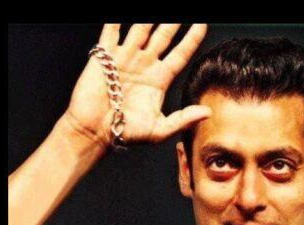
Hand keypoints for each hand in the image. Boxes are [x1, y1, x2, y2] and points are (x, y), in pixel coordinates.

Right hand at [65, 23, 210, 146]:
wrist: (94, 131)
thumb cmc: (125, 132)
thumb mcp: (159, 130)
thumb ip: (183, 119)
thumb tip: (208, 113)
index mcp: (158, 79)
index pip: (180, 53)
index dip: (192, 38)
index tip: (202, 23)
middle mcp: (144, 65)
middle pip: (163, 36)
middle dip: (174, 22)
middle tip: (182, 12)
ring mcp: (125, 58)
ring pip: (141, 29)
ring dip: (149, 17)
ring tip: (159, 10)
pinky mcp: (105, 57)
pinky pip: (111, 32)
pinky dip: (116, 21)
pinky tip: (122, 14)